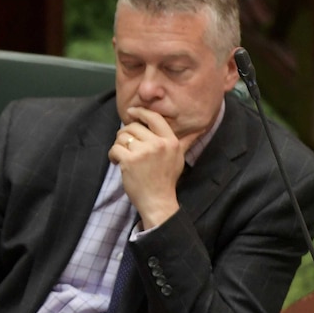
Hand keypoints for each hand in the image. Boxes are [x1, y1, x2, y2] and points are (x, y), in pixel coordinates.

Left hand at [108, 106, 185, 229]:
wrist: (157, 200)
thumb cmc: (166, 179)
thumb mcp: (179, 157)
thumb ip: (186, 141)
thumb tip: (200, 129)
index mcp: (170, 141)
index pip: (154, 118)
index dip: (140, 112)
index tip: (131, 112)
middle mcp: (158, 144)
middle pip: (133, 127)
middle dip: (125, 134)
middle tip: (125, 145)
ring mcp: (143, 152)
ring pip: (122, 137)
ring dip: (119, 145)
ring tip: (123, 156)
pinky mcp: (129, 161)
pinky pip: (114, 149)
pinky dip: (113, 155)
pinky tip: (118, 162)